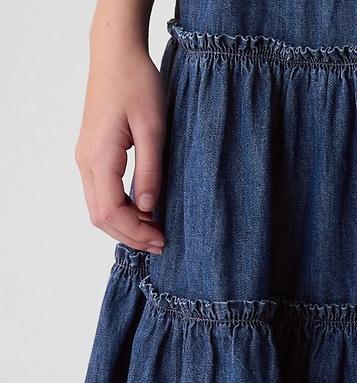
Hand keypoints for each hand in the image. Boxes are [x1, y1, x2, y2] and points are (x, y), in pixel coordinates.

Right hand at [75, 46, 165, 253]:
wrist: (116, 54)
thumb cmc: (137, 83)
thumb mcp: (154, 128)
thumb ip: (150, 171)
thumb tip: (149, 209)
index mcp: (99, 157)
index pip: (111, 212)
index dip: (136, 233)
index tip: (162, 240)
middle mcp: (86, 162)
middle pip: (101, 217)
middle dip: (130, 236)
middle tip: (161, 244)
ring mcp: (85, 159)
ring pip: (99, 209)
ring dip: (125, 226)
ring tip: (155, 232)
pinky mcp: (92, 155)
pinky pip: (101, 194)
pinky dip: (120, 211)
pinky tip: (144, 213)